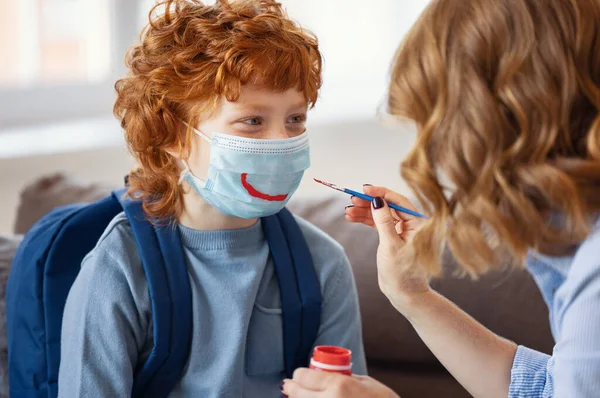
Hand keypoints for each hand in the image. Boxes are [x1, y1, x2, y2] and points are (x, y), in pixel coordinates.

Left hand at [282, 368, 399, 397]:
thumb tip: (324, 376)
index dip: (299, 375)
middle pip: (297, 394)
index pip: (303, 377)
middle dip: (292, 389)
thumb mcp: (365, 383)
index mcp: (339, 385)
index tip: (299, 376)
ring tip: (297, 396)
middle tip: (288, 386)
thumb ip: (342, 378)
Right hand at [344, 185, 429, 312]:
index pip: (399, 201)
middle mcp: (411, 224)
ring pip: (381, 214)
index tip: (365, 189)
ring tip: (348, 211)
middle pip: (388, 206)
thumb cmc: (401, 272)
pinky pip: (378, 224)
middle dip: (369, 202)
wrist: (403, 294)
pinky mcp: (392, 237)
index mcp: (418, 224)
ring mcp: (401, 230)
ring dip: (364, 211)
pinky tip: (352, 217)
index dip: (381, 193)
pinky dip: (365, 220)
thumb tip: (376, 200)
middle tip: (352, 199)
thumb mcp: (391, 245)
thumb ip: (383, 222)